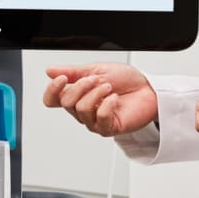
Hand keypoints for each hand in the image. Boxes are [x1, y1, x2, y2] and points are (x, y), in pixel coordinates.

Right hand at [43, 63, 157, 136]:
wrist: (149, 88)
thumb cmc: (126, 80)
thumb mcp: (96, 69)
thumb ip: (73, 72)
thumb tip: (50, 71)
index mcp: (78, 95)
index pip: (52, 100)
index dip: (52, 90)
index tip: (62, 78)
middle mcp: (83, 110)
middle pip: (67, 103)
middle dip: (81, 86)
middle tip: (96, 79)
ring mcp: (95, 121)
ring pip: (81, 110)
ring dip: (96, 94)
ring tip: (108, 88)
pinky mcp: (109, 128)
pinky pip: (100, 118)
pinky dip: (108, 104)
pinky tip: (114, 98)